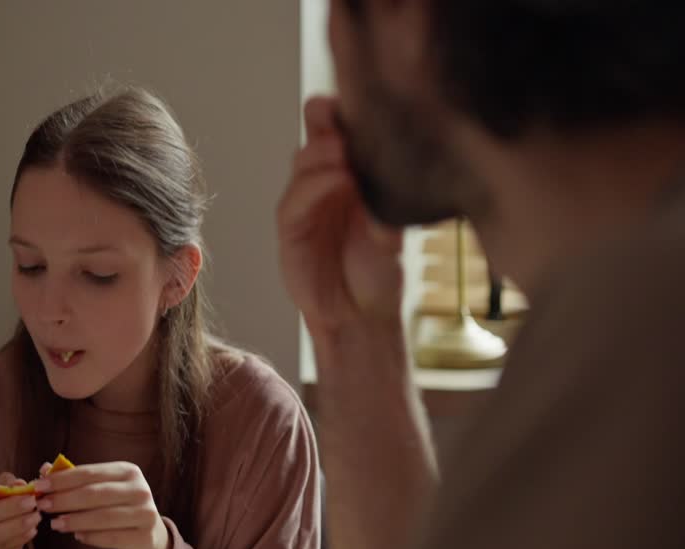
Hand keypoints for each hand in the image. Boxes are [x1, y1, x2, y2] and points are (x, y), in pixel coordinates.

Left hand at [33, 461, 170, 548]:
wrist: (149, 535)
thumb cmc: (117, 507)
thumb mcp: (100, 489)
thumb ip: (74, 480)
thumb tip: (43, 470)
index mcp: (128, 471)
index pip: (90, 473)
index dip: (62, 479)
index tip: (39, 486)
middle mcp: (140, 489)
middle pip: (95, 494)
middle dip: (65, 499)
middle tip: (43, 505)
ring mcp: (145, 513)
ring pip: (103, 517)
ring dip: (75, 520)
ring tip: (55, 524)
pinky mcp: (145, 537)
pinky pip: (112, 538)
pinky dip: (91, 537)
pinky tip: (77, 536)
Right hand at [276, 95, 404, 348]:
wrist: (361, 316)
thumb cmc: (379, 271)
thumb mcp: (394, 229)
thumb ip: (387, 198)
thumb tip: (391, 162)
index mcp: (354, 172)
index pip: (344, 128)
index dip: (348, 109)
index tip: (364, 96)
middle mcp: (327, 180)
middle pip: (318, 133)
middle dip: (328, 118)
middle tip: (344, 115)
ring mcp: (306, 201)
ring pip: (305, 160)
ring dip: (323, 152)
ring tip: (345, 151)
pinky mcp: (290, 226)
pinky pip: (294, 198)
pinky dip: (314, 185)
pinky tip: (337, 178)